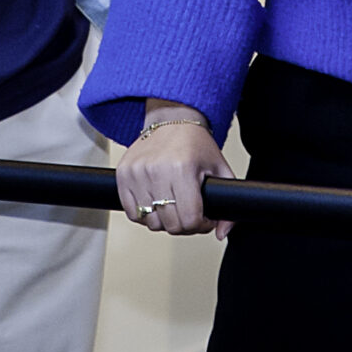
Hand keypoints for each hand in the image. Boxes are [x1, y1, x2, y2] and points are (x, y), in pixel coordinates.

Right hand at [114, 100, 236, 237]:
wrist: (172, 118)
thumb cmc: (197, 144)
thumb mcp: (220, 169)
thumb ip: (228, 204)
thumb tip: (220, 234)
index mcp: (182, 170)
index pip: (190, 219)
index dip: (201, 225)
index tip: (204, 217)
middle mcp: (157, 171)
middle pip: (170, 225)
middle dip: (184, 225)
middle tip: (190, 212)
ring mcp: (137, 173)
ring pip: (150, 222)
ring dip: (163, 220)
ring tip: (172, 205)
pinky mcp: (122, 174)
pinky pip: (132, 213)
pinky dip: (144, 214)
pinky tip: (156, 202)